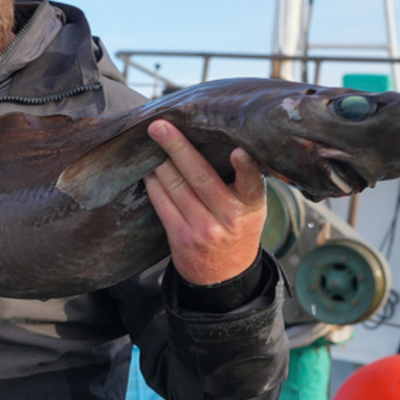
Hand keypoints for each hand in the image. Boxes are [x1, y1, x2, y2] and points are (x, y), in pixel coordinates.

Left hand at [142, 120, 266, 285]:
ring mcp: (202, 228)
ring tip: (151, 138)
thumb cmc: (238, 226)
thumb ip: (242, 180)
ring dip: (160, 161)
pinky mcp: (180, 236)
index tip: (239, 151)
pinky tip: (148, 167)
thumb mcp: (251, 206)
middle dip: (177, 148)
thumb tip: (216, 138)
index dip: (245, 167)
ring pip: (175, 186)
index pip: (251, 183)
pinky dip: (153, 182)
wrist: (225, 273)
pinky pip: (161, 203)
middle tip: (159, 126)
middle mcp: (228, 217)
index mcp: (250, 205)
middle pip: (200, 177)